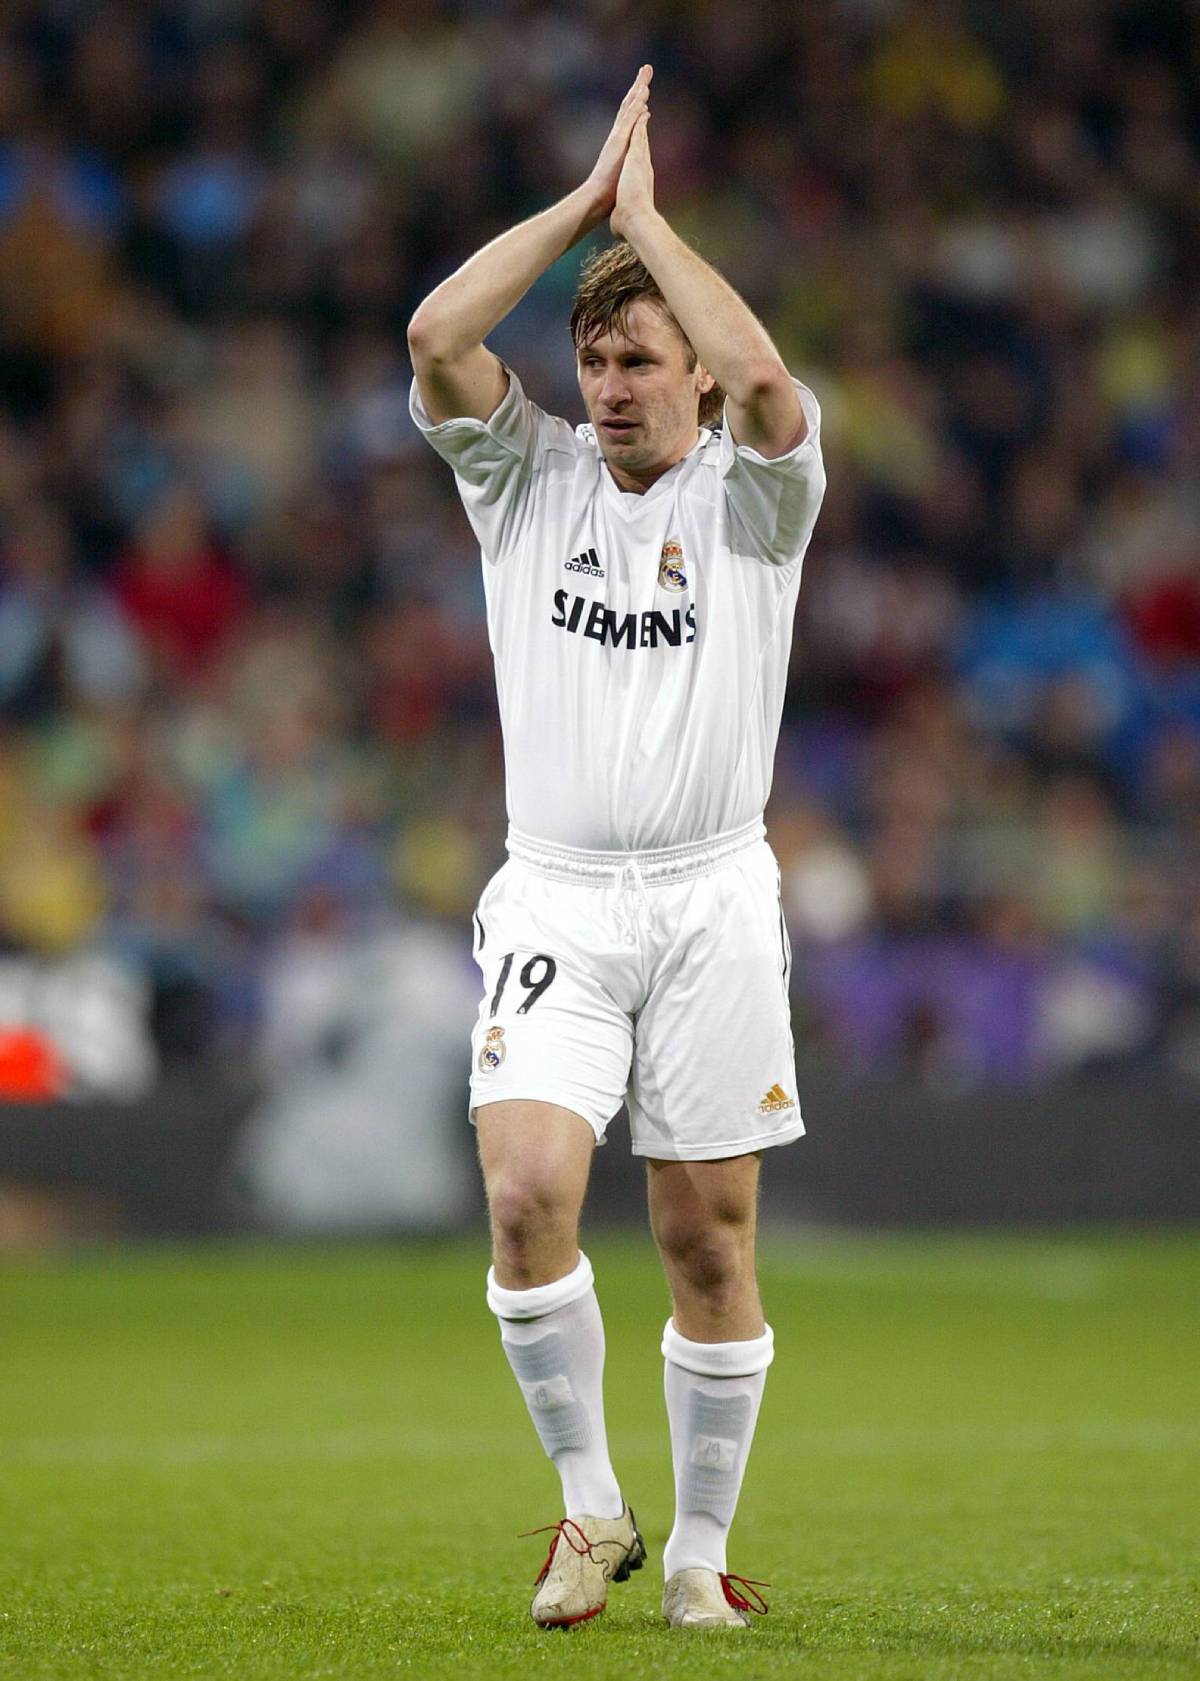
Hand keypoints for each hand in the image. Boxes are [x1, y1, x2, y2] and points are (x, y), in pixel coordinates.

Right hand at [584, 65, 651, 219]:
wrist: (597, 199)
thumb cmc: (608, 193)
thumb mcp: (621, 176)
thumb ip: (625, 167)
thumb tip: (628, 170)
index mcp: (621, 144)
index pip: (631, 119)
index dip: (638, 104)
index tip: (644, 90)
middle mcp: (619, 136)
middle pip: (630, 107)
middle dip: (638, 88)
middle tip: (646, 70)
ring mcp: (618, 137)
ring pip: (629, 107)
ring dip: (638, 89)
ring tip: (646, 72)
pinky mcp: (619, 141)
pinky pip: (630, 118)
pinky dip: (636, 105)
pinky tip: (643, 92)